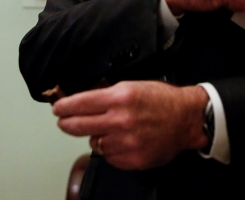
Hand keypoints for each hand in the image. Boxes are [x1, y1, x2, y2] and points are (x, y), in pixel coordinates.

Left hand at [53, 81, 208, 170]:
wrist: (186, 119)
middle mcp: (120, 120)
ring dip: (97, 136)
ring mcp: (126, 142)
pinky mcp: (132, 158)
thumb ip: (107, 94)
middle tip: (64, 122)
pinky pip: (109, 156)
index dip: (64, 107)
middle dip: (67, 123)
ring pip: (94, 142)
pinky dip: (111, 149)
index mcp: (120, 97)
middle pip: (78, 126)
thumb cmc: (162, 100)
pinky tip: (122, 140)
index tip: (57, 109)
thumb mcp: (133, 86)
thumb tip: (82, 100)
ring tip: (110, 129)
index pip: (79, 103)